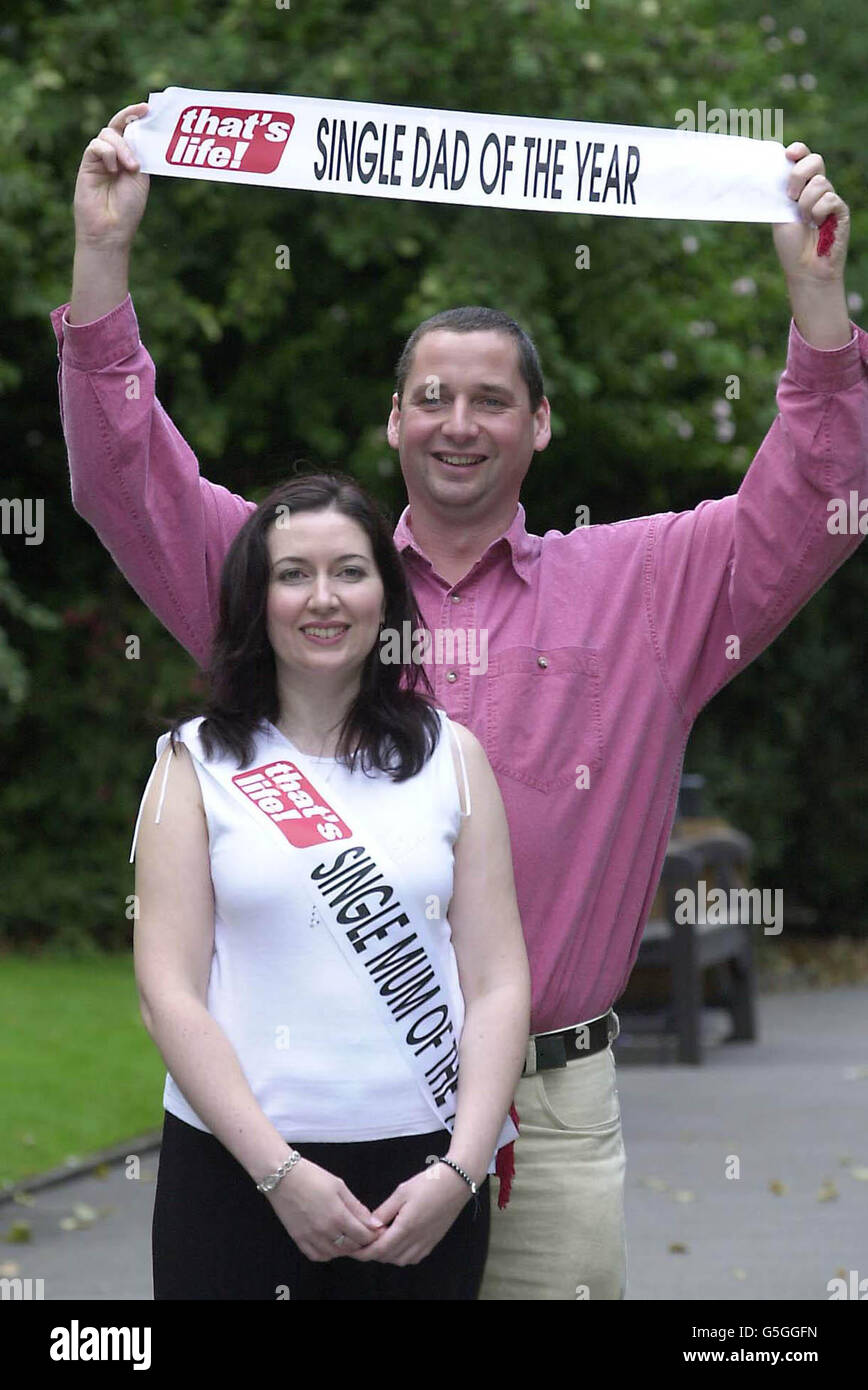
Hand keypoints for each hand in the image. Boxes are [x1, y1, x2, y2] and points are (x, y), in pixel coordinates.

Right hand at [73, 102, 150, 247]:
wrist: (110, 230)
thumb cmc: (128, 209)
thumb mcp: (140, 178)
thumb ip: (138, 154)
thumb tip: (138, 129)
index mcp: (131, 158)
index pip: (131, 131)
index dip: (137, 117)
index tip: (148, 108)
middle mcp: (115, 156)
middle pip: (118, 126)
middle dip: (129, 119)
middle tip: (142, 114)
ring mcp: (100, 160)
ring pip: (107, 134)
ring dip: (122, 146)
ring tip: (130, 167)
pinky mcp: (87, 164)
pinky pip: (96, 145)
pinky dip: (107, 153)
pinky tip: (112, 169)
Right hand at [265, 1157, 384, 1261]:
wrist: (282, 1177)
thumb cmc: (312, 1177)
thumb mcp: (339, 1186)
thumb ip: (356, 1206)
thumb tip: (372, 1222)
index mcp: (338, 1216)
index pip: (363, 1236)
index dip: (373, 1235)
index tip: (377, 1231)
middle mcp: (325, 1231)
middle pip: (351, 1247)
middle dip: (362, 1242)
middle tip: (365, 1234)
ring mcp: (311, 1238)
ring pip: (335, 1254)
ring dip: (346, 1249)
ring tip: (349, 1238)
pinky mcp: (299, 1240)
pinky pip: (317, 1256)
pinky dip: (327, 1253)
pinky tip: (331, 1244)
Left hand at [344, 1162, 471, 1265]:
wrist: (457, 1182)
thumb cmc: (429, 1183)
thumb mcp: (401, 1192)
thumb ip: (384, 1211)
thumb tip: (370, 1225)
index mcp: (406, 1228)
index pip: (379, 1250)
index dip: (363, 1253)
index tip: (351, 1249)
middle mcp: (416, 1240)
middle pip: (388, 1257)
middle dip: (372, 1253)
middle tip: (362, 1242)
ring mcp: (426, 1243)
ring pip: (400, 1260)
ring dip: (387, 1254)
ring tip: (379, 1240)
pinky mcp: (433, 1242)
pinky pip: (413, 1257)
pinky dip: (401, 1255)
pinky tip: (397, 1242)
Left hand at [773, 142, 849, 282]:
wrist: (804, 268)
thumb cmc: (791, 244)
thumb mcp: (779, 214)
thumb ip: (779, 193)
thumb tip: (773, 169)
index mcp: (801, 187)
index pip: (804, 158)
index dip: (799, 150)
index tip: (788, 154)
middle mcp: (817, 189)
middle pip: (815, 161)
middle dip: (799, 174)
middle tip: (791, 196)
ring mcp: (830, 198)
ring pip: (820, 183)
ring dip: (806, 204)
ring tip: (805, 221)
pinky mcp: (841, 210)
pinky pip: (829, 199)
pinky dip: (819, 213)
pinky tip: (818, 225)